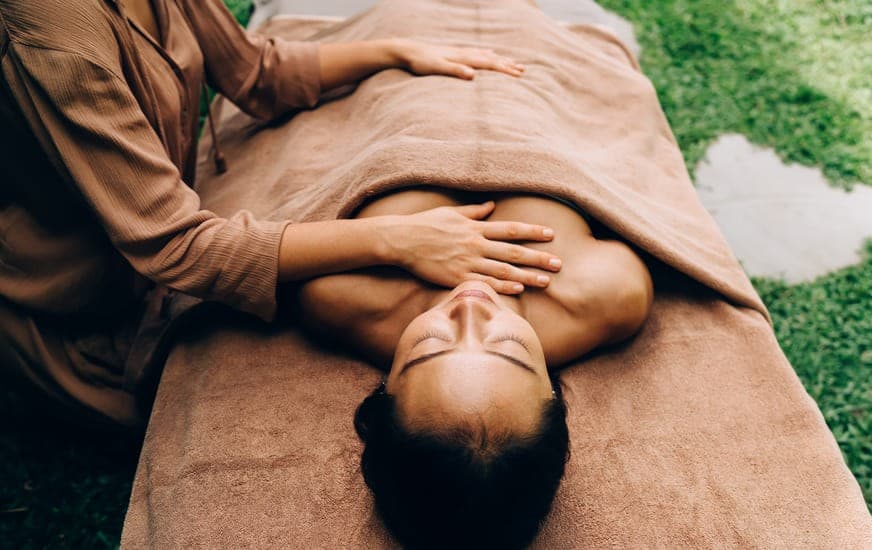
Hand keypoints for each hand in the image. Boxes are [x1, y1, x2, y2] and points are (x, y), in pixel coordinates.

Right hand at [378, 202, 560, 293]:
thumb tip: (491, 206)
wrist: (401, 240)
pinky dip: (502, 287)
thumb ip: (473, 211)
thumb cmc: (425, 224)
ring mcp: (467, 261)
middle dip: (538, 257)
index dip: (532, 231)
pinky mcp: (456, 277)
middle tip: (559, 263)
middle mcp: (475, 244)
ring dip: (526, 276)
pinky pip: (484, 283)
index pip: (511, 229)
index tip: (551, 235)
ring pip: (503, 270)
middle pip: (513, 252)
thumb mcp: (450, 212)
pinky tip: (518, 290)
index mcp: (475, 227)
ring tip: (546, 281)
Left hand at [390, 38, 525, 79]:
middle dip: (508, 65)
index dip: (505, 70)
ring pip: (487, 55)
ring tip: (513, 61)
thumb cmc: (420, 62)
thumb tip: (473, 76)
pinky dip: (488, 53)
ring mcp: (460, 52)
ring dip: (501, 59)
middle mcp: (465, 53)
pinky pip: (478, 52)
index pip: (489, 64)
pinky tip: (490, 52)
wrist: (407, 50)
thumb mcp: (437, 68)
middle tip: (524, 70)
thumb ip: (455, 71)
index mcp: (464, 58)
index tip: (519, 76)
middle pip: (492, 58)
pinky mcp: (455, 53)